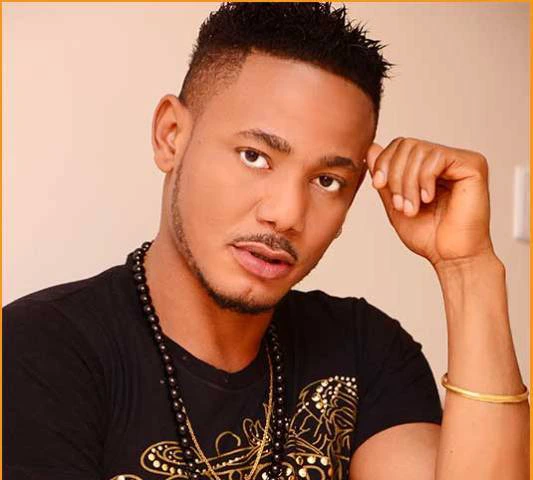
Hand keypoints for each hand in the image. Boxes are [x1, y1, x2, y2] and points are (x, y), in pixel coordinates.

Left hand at [365, 137, 493, 267]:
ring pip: (419, 150)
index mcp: (428, 167)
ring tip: (412, 208)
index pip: (400, 145)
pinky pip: (437, 157)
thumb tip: (371, 147)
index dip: (383, 162)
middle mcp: (446, 159)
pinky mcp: (473, 165)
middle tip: (399, 204)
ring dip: (408, 183)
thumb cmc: (428, 236)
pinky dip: (424, 180)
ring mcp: (461, 160)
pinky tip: (428, 199)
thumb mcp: (394, 203)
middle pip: (406, 144)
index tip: (378, 185)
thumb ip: (384, 177)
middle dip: (395, 176)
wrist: (451, 256)